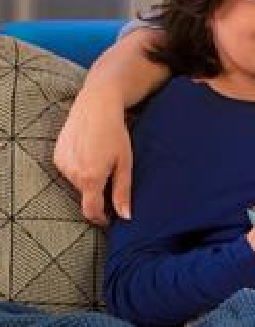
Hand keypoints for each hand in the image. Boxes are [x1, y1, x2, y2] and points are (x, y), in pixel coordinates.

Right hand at [53, 85, 132, 225]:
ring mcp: (62, 164)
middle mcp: (72, 174)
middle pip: (86, 195)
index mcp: (91, 178)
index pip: (91, 210)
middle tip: (111, 174)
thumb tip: (125, 216)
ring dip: (88, 178)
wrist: (96, 106)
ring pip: (77, 182)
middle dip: (98, 191)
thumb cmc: (115, 134)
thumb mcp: (125, 163)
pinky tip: (89, 152)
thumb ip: (123, 192)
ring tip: (100, 159)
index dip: (100, 219)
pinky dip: (79, 167)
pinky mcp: (56, 155)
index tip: (108, 220)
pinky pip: (69, 170)